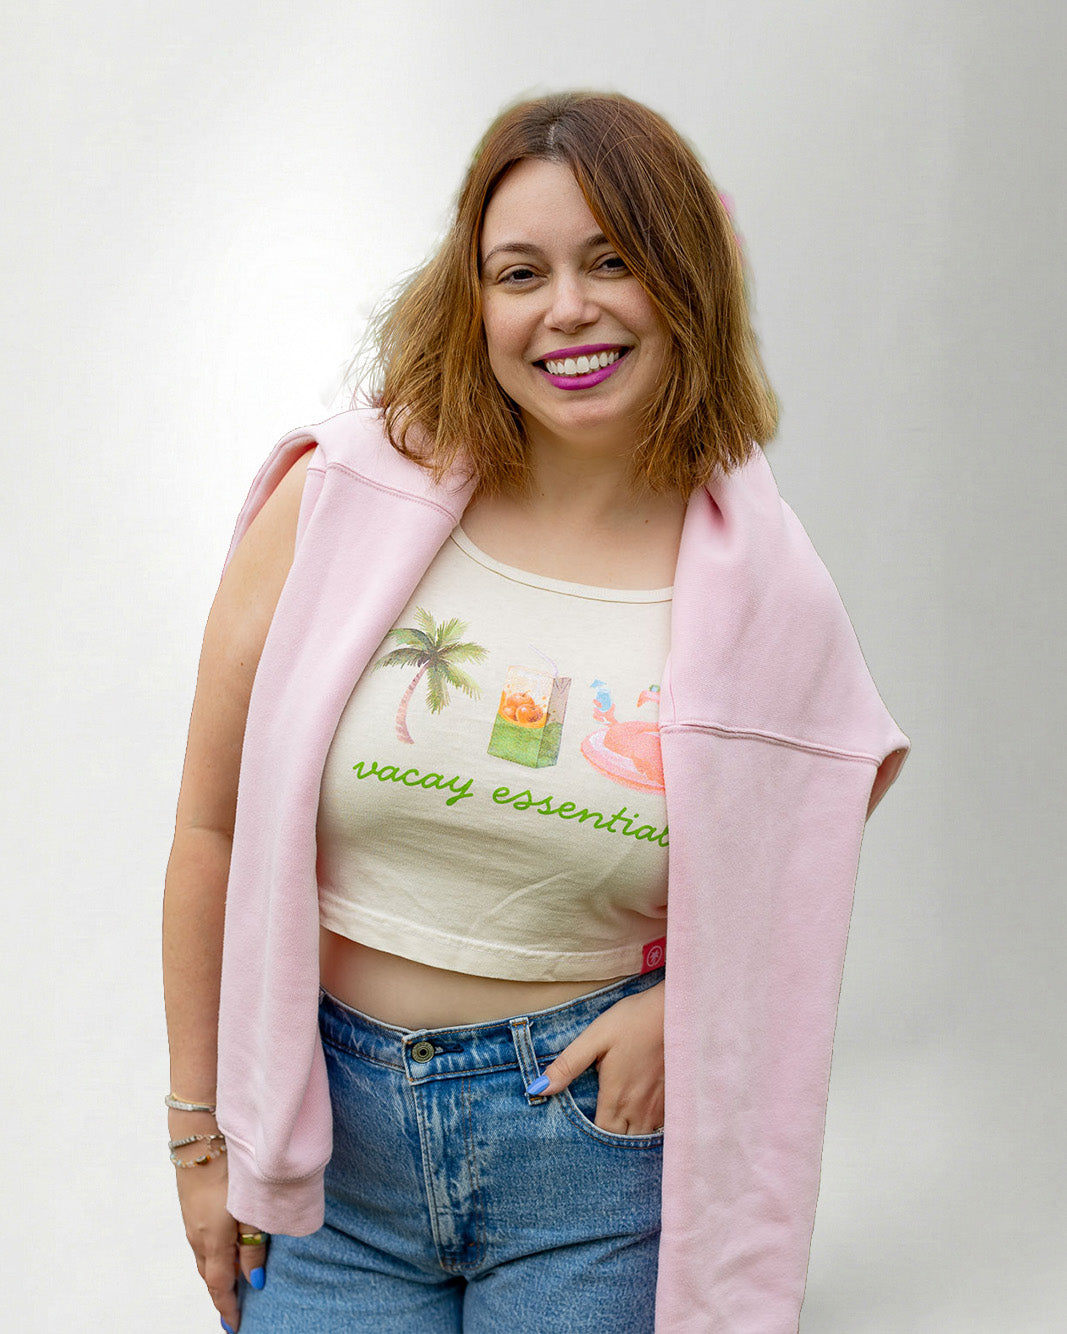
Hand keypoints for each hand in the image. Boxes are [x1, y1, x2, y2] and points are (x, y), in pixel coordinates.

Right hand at [174, 1148, 267, 1331]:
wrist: (199, 1138)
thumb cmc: (229, 1169)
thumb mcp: (249, 1209)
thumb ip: (253, 1244)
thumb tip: (255, 1278)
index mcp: (213, 1241)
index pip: (219, 1286)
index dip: (228, 1308)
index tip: (235, 1326)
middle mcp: (197, 1236)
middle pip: (210, 1274)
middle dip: (222, 1292)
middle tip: (236, 1307)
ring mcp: (190, 1222)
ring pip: (204, 1257)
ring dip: (217, 1271)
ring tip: (233, 1280)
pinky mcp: (189, 1207)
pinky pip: (200, 1241)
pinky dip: (212, 1252)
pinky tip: (224, 1245)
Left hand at [531, 981, 664, 1134]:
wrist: (676, 1012)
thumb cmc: (633, 1021)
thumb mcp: (595, 1038)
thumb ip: (568, 1065)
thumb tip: (539, 1088)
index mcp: (617, 1097)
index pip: (602, 1135)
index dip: (591, 1138)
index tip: (581, 1132)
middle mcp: (640, 1109)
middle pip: (623, 1141)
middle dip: (611, 1140)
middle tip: (598, 1129)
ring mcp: (660, 1106)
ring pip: (643, 1137)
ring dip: (631, 1135)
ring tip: (619, 1125)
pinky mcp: (674, 1098)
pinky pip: (661, 1126)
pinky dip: (649, 1126)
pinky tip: (642, 1113)